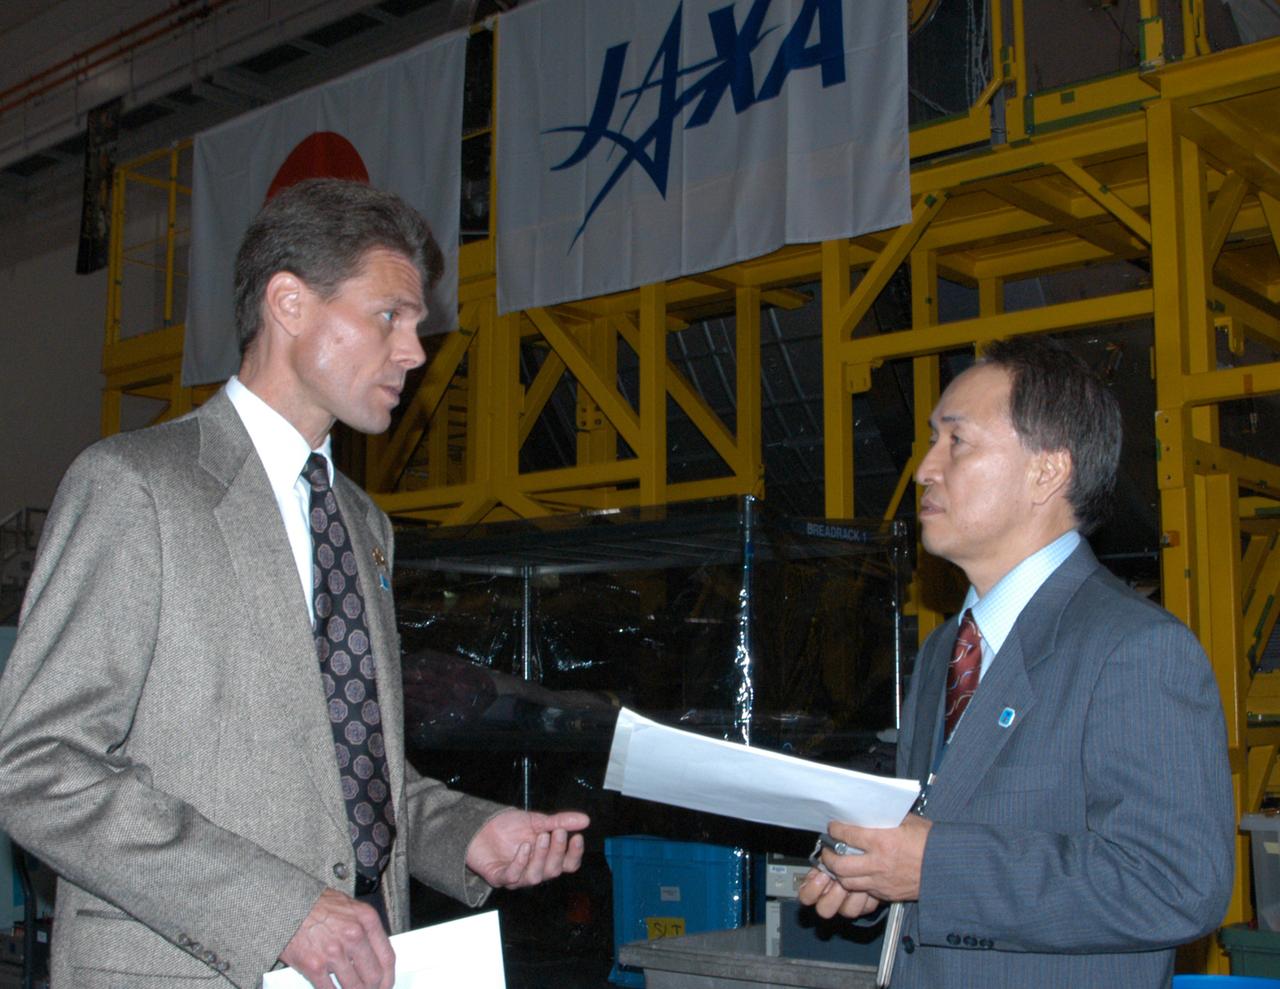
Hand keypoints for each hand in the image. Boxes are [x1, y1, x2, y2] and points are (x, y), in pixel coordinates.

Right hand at [279, 888, 393, 988]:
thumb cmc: (316, 904)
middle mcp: (354, 936)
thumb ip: (364, 929)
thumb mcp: (350, 907)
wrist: (287, 904)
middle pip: (373, 976)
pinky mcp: (315, 966)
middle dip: (372, 988)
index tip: (385, 985)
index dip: (388, 978)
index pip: (387, 957)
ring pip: (354, 987)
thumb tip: (373, 954)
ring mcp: (334, 952)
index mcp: (366, 920)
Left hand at [465, 809, 588, 888]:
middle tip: (557, 832)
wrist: (482, 825)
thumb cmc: (510, 826)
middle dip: (557, 851)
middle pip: (554, 871)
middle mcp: (535, 870)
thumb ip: (561, 821)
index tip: (577, 837)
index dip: (574, 854)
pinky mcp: (499, 877)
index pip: (568, 864)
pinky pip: (513, 876)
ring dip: (540, 857)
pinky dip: (520, 862)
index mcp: (547, 859)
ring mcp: (517, 876)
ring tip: (541, 837)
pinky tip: (524, 847)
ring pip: (535, 876)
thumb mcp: (538, 820)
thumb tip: (586, 820)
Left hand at [797, 815, 930, 919]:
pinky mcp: (887, 893)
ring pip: (847, 881)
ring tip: (838, 865)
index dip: (835, 830)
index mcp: (882, 840)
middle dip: (828, 857)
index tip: (832, 827)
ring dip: (839, 873)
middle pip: (839, 864)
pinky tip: (856, 875)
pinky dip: (855, 884)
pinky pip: (864, 891)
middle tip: (828, 849)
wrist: (947, 865)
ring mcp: (881, 880)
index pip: (846, 835)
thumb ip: (884, 818)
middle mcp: (878, 862)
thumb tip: (867, 811)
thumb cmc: (930, 840)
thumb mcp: (906, 821)